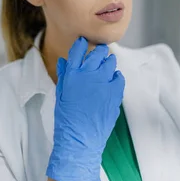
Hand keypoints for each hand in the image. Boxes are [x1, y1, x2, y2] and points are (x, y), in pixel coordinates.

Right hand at [46, 37, 124, 180]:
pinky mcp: (115, 92)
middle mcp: (89, 74)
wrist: (80, 139)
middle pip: (98, 52)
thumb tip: (63, 61)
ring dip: (108, 63)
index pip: (78, 49)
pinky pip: (119, 77)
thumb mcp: (60, 94)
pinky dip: (115, 77)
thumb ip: (64, 75)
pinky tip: (111, 82)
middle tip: (98, 54)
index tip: (83, 42)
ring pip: (111, 62)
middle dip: (98, 51)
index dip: (81, 44)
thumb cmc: (66, 118)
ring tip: (105, 68)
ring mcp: (104, 82)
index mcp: (72, 74)